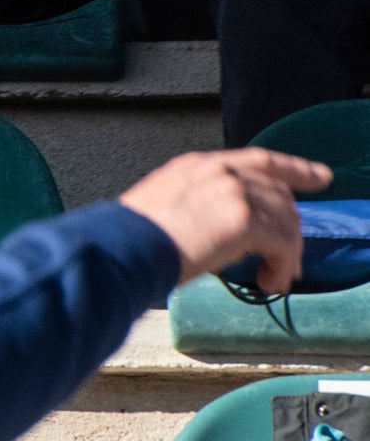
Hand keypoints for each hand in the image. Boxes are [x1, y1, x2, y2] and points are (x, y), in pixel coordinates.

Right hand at [117, 147, 331, 292]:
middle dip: (290, 227)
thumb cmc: (130, 237)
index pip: (260, 159)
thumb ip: (198, 204)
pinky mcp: (243, 218)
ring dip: (287, 252)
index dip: (295, 168)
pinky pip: (283, 243)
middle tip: (287, 259)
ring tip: (273, 276)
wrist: (119, 246)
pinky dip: (283, 265)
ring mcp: (232, 191)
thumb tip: (224, 234)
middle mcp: (218, 170)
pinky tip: (268, 281)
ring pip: (286, 220)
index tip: (320, 176)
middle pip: (280, 193)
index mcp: (197, 165)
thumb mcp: (164, 205)